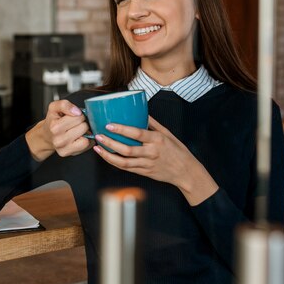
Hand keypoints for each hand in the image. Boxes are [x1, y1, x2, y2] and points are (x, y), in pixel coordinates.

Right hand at [26, 99, 92, 160]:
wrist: (47, 135)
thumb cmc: (52, 121)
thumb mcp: (54, 107)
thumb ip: (64, 105)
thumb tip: (77, 111)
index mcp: (55, 127)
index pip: (78, 117)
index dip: (78, 114)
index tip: (73, 116)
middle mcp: (59, 140)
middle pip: (84, 127)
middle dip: (82, 123)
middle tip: (75, 124)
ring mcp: (65, 148)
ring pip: (86, 138)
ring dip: (85, 132)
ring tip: (78, 130)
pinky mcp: (70, 154)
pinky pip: (87, 145)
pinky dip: (87, 140)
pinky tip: (80, 137)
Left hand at [92, 116, 218, 205]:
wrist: (186, 172)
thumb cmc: (177, 150)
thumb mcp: (168, 133)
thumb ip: (153, 123)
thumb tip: (141, 110)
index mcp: (157, 140)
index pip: (137, 133)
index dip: (121, 129)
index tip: (109, 125)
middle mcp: (151, 152)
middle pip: (127, 149)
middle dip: (110, 143)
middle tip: (98, 136)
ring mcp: (147, 164)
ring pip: (124, 162)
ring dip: (108, 155)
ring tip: (97, 147)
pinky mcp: (144, 172)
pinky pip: (127, 168)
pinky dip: (115, 162)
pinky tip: (106, 156)